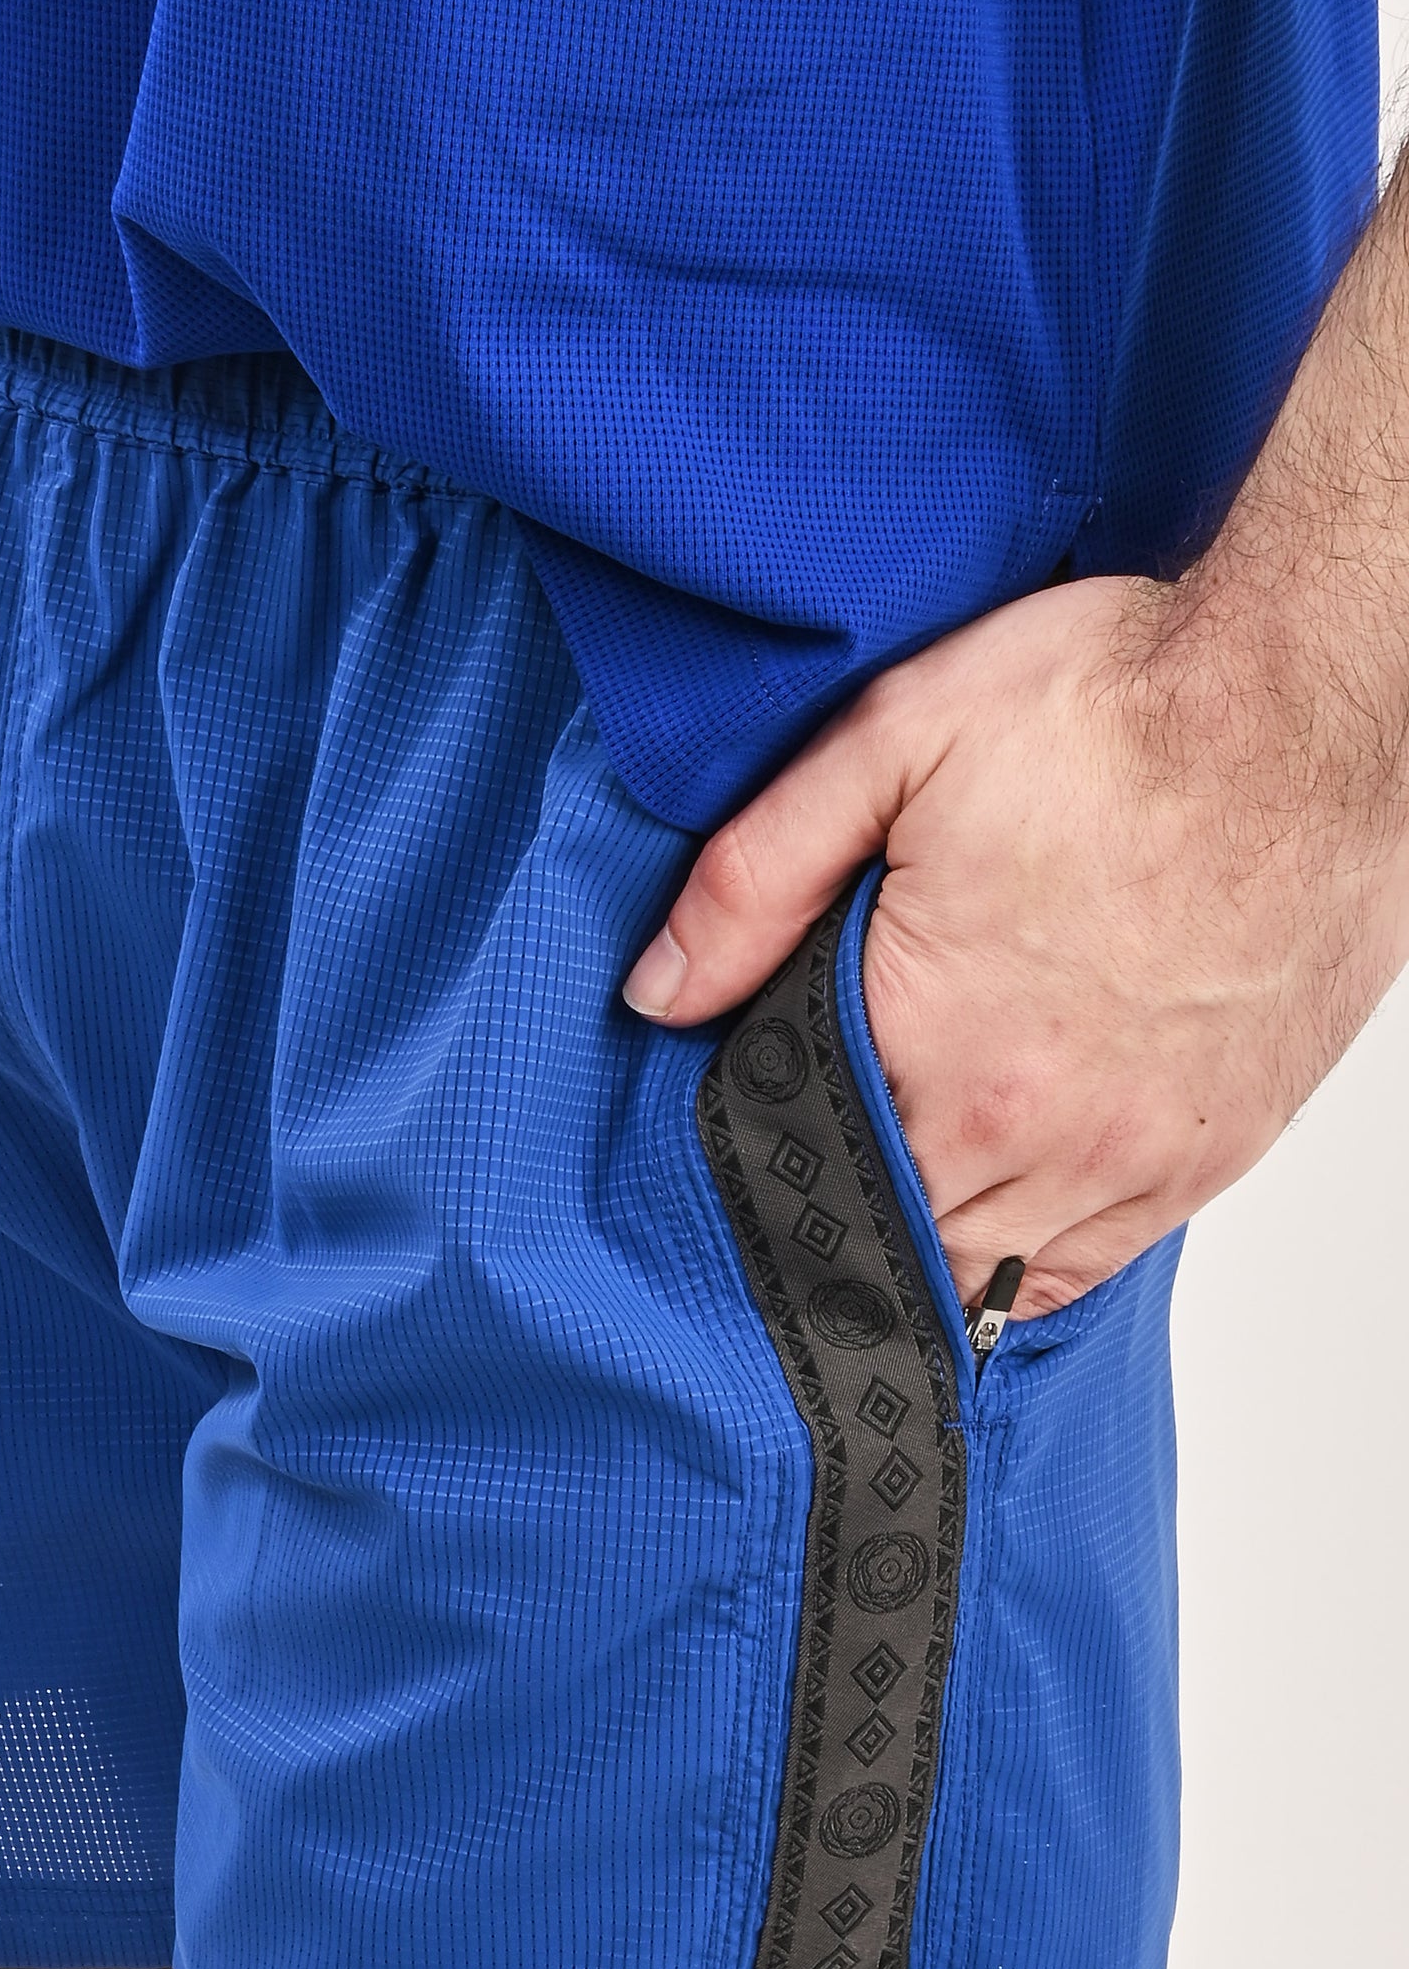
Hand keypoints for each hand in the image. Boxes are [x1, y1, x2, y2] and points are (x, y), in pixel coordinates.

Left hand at [622, 573, 1408, 1318]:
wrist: (1310, 701)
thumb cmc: (1117, 708)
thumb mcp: (888, 746)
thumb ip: (753, 881)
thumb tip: (657, 991)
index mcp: (935, 1045)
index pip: (803, 1164)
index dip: (765, 1148)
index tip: (750, 1120)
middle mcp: (1033, 1131)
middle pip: (889, 1231)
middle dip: (838, 1199)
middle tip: (810, 1150)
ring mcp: (1132, 1155)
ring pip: (985, 1268)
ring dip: (928, 1236)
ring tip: (893, 1183)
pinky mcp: (1212, 1149)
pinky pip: (1091, 1262)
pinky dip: (1029, 1255)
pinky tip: (992, 1214)